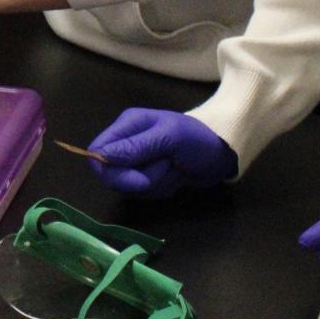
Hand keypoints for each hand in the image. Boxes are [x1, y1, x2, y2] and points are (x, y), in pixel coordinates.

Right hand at [86, 108, 237, 198]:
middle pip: (111, 174)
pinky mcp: (150, 177)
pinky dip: (164, 188)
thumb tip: (99, 157)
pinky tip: (177, 175)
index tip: (136, 180)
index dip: (109, 170)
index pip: (97, 151)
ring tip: (175, 166)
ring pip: (131, 186)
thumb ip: (135, 147)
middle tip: (166, 168)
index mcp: (127, 125)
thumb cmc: (196, 137)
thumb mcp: (168, 137)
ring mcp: (139, 162)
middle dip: (140, 178)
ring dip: (157, 181)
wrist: (222, 152)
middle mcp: (128, 143)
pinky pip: (146, 193)